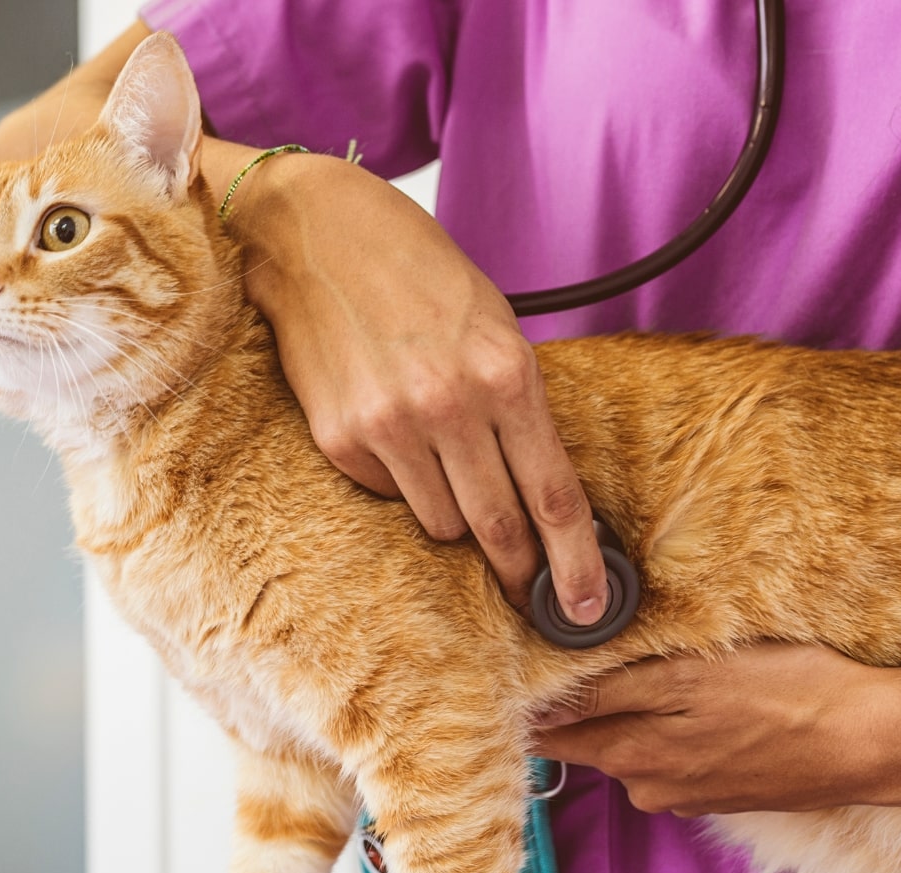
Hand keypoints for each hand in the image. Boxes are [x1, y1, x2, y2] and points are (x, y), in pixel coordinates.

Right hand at [234, 153, 606, 621]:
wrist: (315, 236)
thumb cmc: (414, 271)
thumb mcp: (492, 324)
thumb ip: (516, 404)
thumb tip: (538, 492)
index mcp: (506, 374)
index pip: (554, 497)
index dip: (576, 563)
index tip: (585, 608)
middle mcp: (450, 407)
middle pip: (499, 527)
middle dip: (518, 570)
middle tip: (528, 593)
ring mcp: (389, 427)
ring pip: (439, 523)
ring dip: (451, 512)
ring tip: (438, 460)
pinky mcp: (339, 438)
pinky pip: (387, 494)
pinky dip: (398, 480)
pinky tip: (388, 427)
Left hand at [532, 642, 900, 814]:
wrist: (877, 742)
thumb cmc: (789, 697)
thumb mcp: (689, 677)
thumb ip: (611, 693)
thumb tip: (542, 703)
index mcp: (633, 756)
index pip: (550, 737)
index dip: (523, 708)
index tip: (498, 680)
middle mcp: (651, 786)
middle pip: (587, 743)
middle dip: (567, 709)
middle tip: (551, 663)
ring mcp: (689, 794)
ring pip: (632, 748)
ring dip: (622, 716)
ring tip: (622, 672)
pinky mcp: (723, 789)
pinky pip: (673, 756)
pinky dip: (667, 730)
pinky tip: (685, 704)